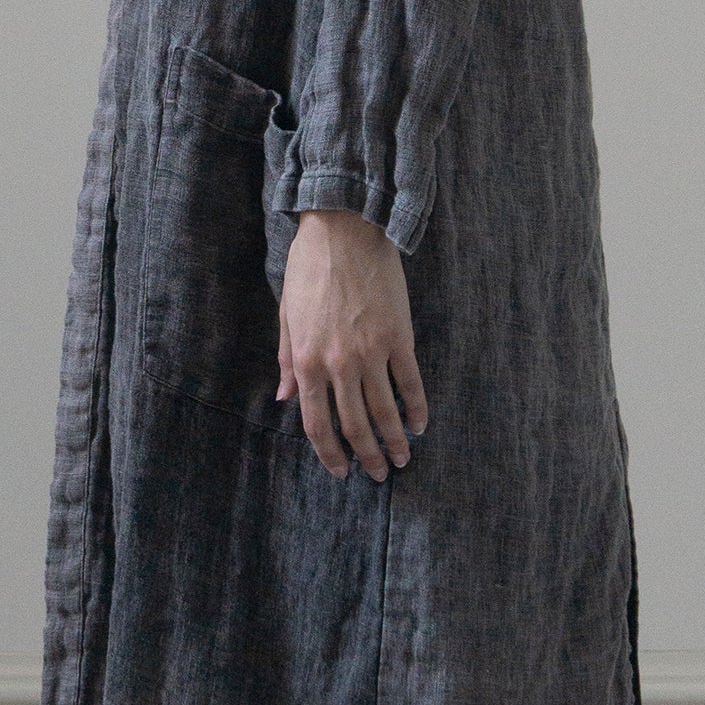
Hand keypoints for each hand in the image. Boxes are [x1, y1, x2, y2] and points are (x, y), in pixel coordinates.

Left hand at [276, 209, 428, 482]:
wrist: (344, 230)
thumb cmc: (309, 269)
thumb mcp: (286, 315)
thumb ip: (288, 361)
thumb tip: (285, 398)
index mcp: (308, 360)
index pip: (318, 423)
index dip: (329, 453)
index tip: (341, 471)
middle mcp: (339, 363)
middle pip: (355, 424)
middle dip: (367, 456)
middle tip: (380, 475)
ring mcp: (372, 351)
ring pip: (385, 410)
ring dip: (394, 441)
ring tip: (402, 459)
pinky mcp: (399, 336)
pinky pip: (410, 381)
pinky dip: (417, 407)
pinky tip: (419, 424)